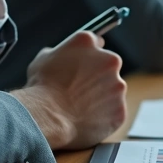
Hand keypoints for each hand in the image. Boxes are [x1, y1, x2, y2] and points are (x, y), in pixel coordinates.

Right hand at [10, 32, 126, 151]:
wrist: (48, 117)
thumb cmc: (42, 88)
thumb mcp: (42, 60)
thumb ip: (57, 53)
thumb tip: (59, 55)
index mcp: (87, 43)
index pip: (96, 43)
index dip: (89, 55)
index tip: (85, 64)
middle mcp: (109, 60)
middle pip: (108, 66)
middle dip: (97, 77)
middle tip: (79, 90)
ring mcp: (118, 86)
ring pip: (112, 91)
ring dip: (101, 97)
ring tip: (79, 108)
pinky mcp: (120, 110)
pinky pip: (113, 113)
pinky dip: (103, 117)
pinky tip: (85, 119)